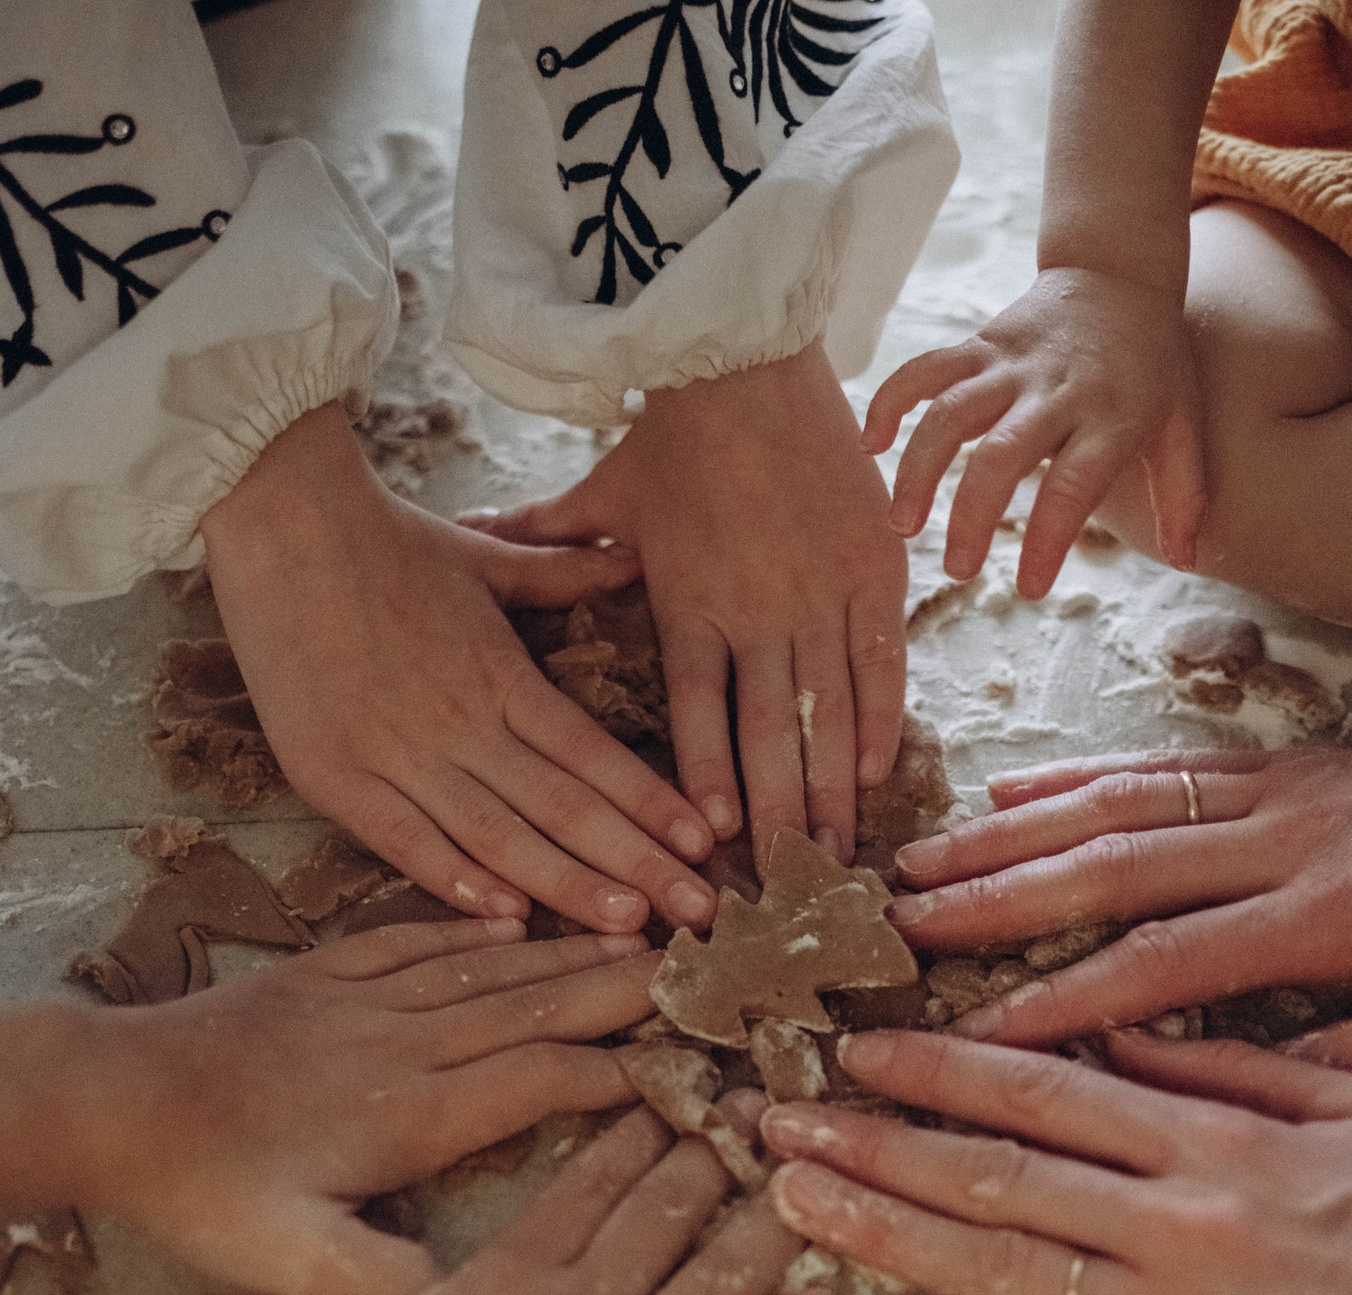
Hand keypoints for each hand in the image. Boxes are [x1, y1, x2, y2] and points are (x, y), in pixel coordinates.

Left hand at [84, 918, 661, 1294]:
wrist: (105, 1103)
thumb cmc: (200, 1192)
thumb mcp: (286, 1260)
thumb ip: (379, 1281)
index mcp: (410, 1111)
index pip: (540, 1080)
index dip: (617, 1073)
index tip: (682, 1069)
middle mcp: (401, 1042)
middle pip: (532, 1007)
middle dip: (618, 989)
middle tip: (696, 968)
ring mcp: (359, 1001)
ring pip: (484, 969)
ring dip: (562, 952)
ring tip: (630, 934)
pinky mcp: (316, 977)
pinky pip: (412, 941)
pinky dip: (470, 930)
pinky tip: (508, 923)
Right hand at [203, 404, 719, 935]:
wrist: (281, 518)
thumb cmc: (385, 537)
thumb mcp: (488, 554)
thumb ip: (563, 571)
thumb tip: (636, 555)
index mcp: (504, 674)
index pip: (594, 754)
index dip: (652, 803)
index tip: (706, 845)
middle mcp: (461, 721)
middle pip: (563, 807)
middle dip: (637, 864)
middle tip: (698, 914)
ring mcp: (396, 751)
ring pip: (496, 835)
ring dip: (563, 885)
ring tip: (626, 926)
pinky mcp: (333, 773)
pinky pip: (402, 839)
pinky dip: (452, 879)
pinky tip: (505, 919)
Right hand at [247, 1107, 840, 1294]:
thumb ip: (321, 1283)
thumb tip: (296, 1253)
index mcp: (510, 1270)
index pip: (597, 1177)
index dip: (642, 1132)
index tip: (675, 1103)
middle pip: (670, 1207)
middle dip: (714, 1157)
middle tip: (755, 1124)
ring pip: (726, 1277)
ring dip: (767, 1229)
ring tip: (798, 1195)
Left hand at [465, 343, 905, 859]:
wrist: (750, 356)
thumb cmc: (672, 429)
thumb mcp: (600, 492)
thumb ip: (545, 539)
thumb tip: (470, 536)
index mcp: (687, 603)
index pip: (700, 712)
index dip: (708, 778)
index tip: (712, 841)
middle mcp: (757, 610)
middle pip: (769, 732)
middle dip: (778, 813)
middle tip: (785, 881)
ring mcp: (821, 592)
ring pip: (829, 710)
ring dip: (831, 786)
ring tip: (833, 851)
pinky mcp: (873, 568)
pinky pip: (881, 661)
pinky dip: (880, 719)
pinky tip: (875, 772)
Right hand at [865, 266, 1203, 598]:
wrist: (1119, 274)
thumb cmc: (1154, 363)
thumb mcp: (1185, 422)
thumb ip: (1185, 493)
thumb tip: (1187, 561)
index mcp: (1110, 416)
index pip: (1073, 486)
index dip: (1048, 541)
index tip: (1030, 590)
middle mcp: (1056, 389)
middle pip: (999, 457)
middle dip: (970, 519)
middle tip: (958, 569)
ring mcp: (1011, 363)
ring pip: (948, 414)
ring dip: (918, 471)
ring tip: (903, 525)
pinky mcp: (979, 345)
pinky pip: (926, 369)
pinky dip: (891, 401)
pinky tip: (872, 445)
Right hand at [885, 737, 1351, 1085]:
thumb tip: (1239, 1088)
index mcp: (1325, 918)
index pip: (1162, 964)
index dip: (1058, 1001)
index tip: (973, 1040)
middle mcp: (1280, 841)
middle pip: (1109, 868)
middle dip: (994, 901)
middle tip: (899, 932)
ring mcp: (1272, 790)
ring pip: (1115, 807)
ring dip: (1009, 836)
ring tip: (918, 867)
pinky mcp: (1276, 762)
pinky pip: (1154, 763)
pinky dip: (1071, 777)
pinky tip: (1003, 793)